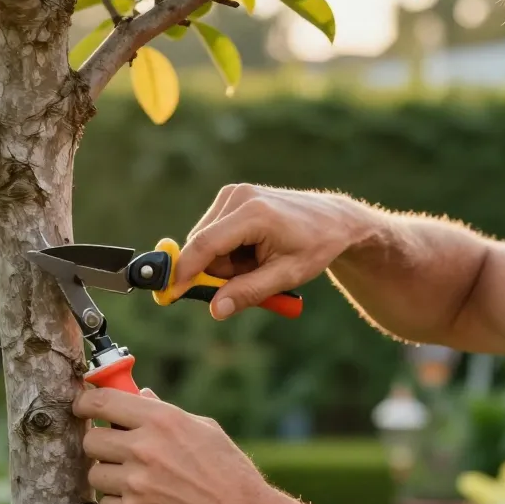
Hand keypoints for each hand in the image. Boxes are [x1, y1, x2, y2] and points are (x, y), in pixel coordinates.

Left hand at [72, 387, 274, 503]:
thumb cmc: (230, 472)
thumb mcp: (205, 429)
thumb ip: (166, 412)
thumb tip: (139, 396)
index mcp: (162, 420)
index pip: (103, 401)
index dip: (85, 403)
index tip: (83, 408)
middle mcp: (144, 448)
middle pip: (91, 439)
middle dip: (101, 444)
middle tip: (117, 451)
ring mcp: (136, 484)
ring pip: (96, 474)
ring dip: (110, 477)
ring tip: (137, 482)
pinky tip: (142, 503)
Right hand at [176, 184, 359, 319]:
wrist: (333, 220)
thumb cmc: (315, 246)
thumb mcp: (286, 275)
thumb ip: (249, 292)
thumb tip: (215, 309)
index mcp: (253, 213)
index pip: (204, 245)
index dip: (184, 272)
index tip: (171, 295)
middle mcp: (238, 196)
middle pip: (203, 246)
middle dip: (217, 272)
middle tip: (252, 278)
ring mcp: (234, 194)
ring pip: (206, 242)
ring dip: (225, 262)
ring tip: (259, 262)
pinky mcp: (232, 197)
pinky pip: (214, 234)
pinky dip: (228, 251)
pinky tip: (254, 250)